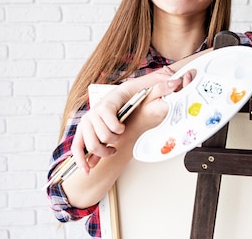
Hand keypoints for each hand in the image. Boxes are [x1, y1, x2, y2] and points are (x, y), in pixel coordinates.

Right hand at [71, 69, 193, 173]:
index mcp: (109, 101)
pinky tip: (88, 170)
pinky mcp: (81, 133)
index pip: (106, 112)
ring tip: (112, 151)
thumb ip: (160, 85)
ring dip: (102, 152)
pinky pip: (77, 148)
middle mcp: (94, 111)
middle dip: (112, 140)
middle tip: (120, 139)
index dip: (114, 124)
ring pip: (91, 144)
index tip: (122, 129)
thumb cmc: (132, 96)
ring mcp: (86, 123)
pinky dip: (81, 160)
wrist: (121, 99)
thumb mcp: (146, 89)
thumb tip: (174, 81)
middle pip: (100, 133)